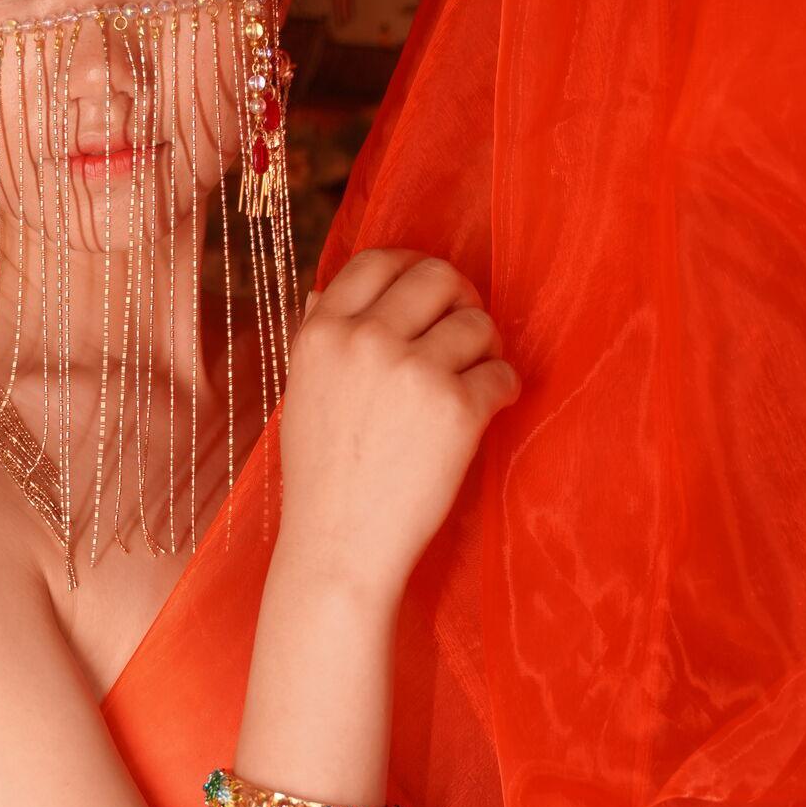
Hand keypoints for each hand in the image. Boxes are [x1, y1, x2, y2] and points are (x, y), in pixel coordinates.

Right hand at [276, 247, 520, 604]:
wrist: (339, 545)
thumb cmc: (322, 476)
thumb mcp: (302, 393)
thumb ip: (319, 336)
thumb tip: (326, 289)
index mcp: (322, 333)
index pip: (377, 261)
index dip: (412, 268)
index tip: (429, 293)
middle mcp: (366, 340)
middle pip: (436, 277)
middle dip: (459, 299)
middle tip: (464, 332)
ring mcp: (414, 372)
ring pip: (477, 323)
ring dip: (485, 349)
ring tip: (472, 381)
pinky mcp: (458, 408)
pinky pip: (503, 372)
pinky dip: (502, 390)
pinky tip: (486, 410)